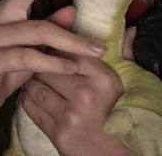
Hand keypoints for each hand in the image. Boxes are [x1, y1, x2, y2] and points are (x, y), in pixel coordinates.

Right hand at [0, 0, 106, 150]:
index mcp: (12, 6)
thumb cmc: (9, 65)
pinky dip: (54, 63)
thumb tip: (72, 9)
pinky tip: (71, 69)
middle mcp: (2, 14)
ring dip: (72, 41)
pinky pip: (30, 57)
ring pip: (40, 29)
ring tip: (97, 50)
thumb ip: (51, 25)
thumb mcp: (35, 45)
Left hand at [22, 51, 136, 155]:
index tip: (51, 45)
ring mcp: (70, 116)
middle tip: (36, 59)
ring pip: (37, 87)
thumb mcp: (133, 83)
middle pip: (49, 68)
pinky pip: (33, 110)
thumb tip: (129, 27)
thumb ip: (126, 53)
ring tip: (33, 76)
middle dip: (41, 63)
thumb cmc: (128, 116)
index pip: (68, 51)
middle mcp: (85, 95)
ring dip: (31, 81)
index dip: (56, 47)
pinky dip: (28, 100)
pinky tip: (30, 95)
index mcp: (104, 78)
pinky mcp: (58, 135)